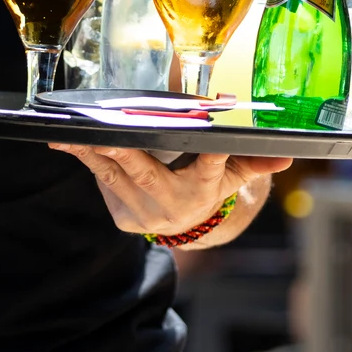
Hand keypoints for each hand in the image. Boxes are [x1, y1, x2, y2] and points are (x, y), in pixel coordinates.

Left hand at [48, 144, 290, 236]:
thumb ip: (254, 161)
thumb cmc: (209, 185)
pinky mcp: (120, 214)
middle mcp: (171, 206)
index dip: (207, 151)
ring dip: (91, 151)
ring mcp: (142, 212)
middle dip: (124, 149)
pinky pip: (100, 179)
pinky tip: (66, 139)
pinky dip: (84, 157)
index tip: (204, 126)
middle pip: (145, 171)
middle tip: (106, 126)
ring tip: (70, 130)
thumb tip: (285, 155)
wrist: (187, 225)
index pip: (208, 168)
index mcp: (202, 191)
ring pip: (113, 174)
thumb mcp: (234, 175)